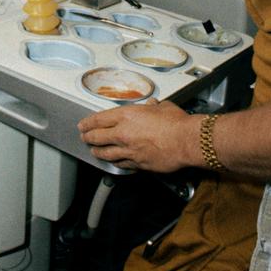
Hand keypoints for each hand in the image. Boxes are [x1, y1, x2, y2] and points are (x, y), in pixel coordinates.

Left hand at [78, 101, 193, 172]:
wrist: (186, 141)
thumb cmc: (176, 123)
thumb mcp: (162, 107)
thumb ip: (152, 107)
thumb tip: (152, 106)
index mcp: (126, 116)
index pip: (99, 119)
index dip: (88, 123)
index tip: (83, 125)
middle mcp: (124, 133)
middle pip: (97, 137)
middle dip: (88, 138)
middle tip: (84, 138)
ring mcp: (129, 150)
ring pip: (107, 154)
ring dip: (98, 152)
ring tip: (94, 152)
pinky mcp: (138, 163)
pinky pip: (122, 164)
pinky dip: (116, 163)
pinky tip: (115, 163)